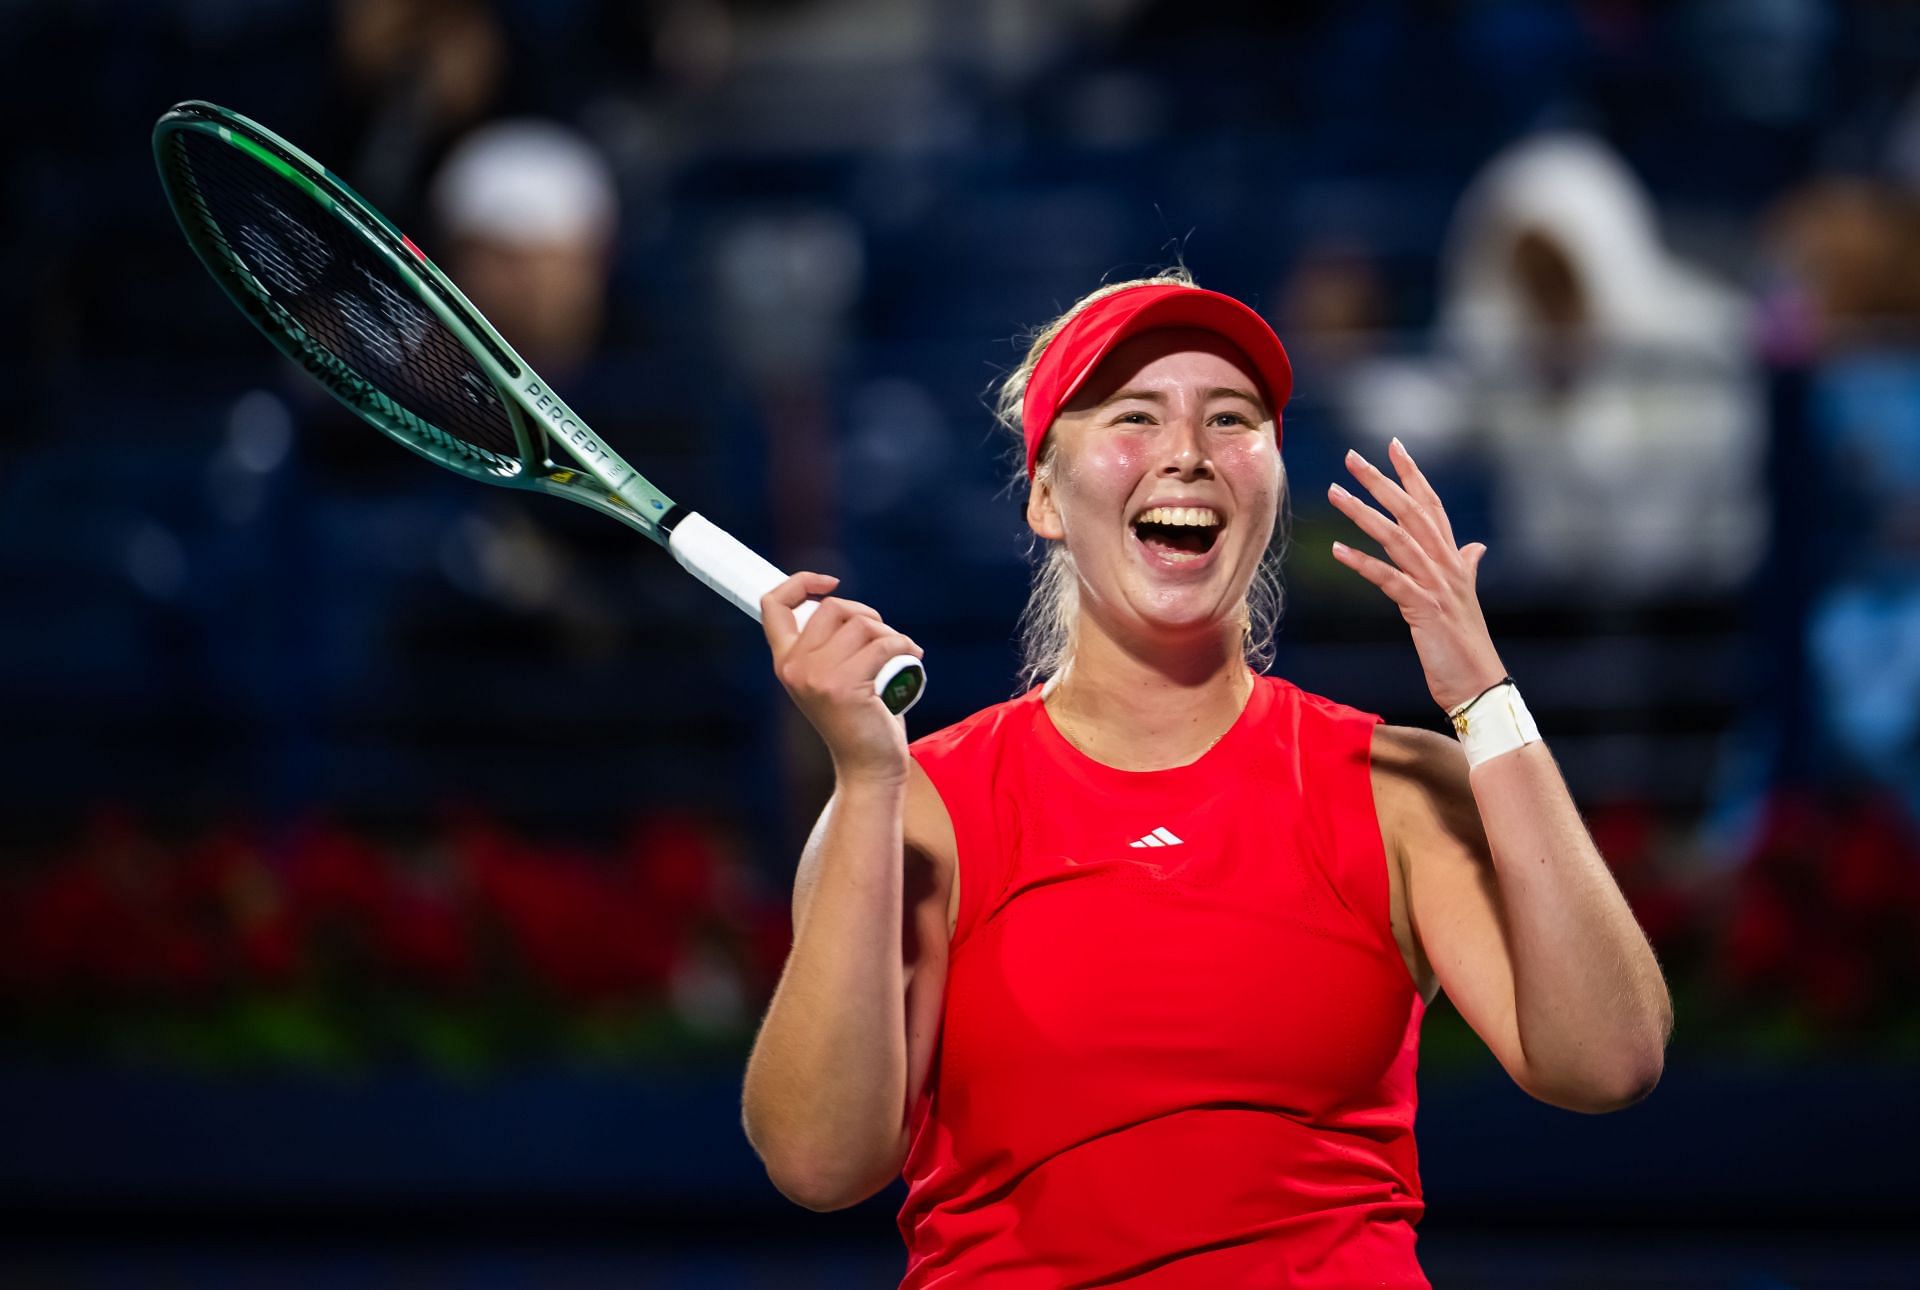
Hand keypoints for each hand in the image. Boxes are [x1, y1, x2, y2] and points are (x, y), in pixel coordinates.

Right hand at [761, 572, 923, 784]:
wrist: (867, 767)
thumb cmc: (857, 720)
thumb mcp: (829, 679)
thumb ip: (825, 648)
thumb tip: (841, 605)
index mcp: (785, 661)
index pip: (773, 605)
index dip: (800, 582)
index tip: (830, 582)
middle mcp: (794, 667)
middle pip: (832, 607)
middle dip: (865, 614)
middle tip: (883, 638)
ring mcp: (817, 677)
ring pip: (862, 624)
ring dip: (889, 633)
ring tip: (899, 652)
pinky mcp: (845, 687)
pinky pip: (884, 645)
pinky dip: (904, 645)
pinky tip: (913, 656)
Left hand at [1327, 439, 1507, 713]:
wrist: (1479, 684)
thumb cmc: (1465, 644)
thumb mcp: (1464, 599)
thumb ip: (1467, 568)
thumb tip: (1475, 548)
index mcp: (1453, 560)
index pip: (1432, 505)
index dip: (1413, 474)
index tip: (1393, 445)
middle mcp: (1447, 565)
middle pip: (1411, 511)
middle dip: (1381, 481)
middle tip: (1351, 457)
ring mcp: (1436, 585)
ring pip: (1397, 538)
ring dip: (1363, 513)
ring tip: (1334, 493)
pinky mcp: (1424, 609)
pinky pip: (1388, 579)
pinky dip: (1363, 563)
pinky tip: (1337, 550)